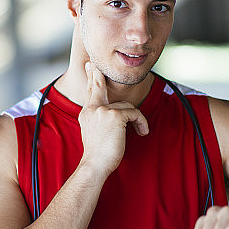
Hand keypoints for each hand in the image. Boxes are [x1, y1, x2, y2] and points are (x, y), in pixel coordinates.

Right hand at [77, 62, 148, 177]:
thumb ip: (99, 119)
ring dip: (136, 118)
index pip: (91, 92)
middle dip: (98, 73)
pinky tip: (142, 131)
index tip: (90, 67)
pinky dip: (141, 122)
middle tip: (95, 64)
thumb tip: (113, 113)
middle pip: (98, 85)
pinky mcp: (114, 116)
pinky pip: (134, 113)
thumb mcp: (94, 132)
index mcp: (87, 113)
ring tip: (139, 130)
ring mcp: (102, 111)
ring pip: (127, 106)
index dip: (92, 78)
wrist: (95, 164)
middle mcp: (92, 109)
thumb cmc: (98, 154)